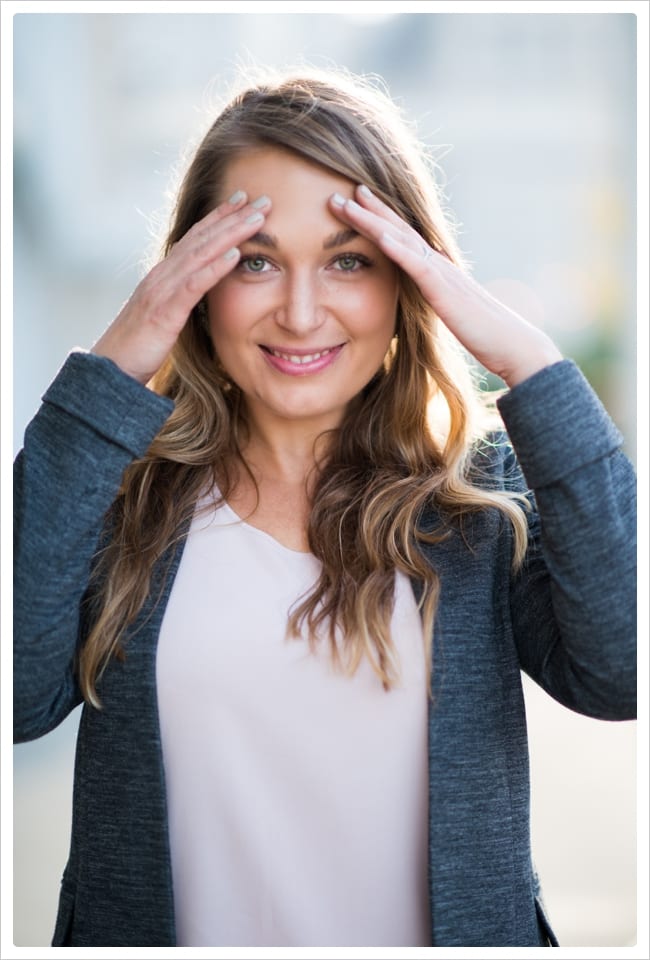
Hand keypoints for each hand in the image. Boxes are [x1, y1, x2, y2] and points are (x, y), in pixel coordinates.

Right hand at [91, 192, 270, 383]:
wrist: (109, 372)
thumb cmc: (137, 349)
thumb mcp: (163, 318)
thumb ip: (179, 301)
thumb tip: (196, 294)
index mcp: (163, 276)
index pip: (195, 239)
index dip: (219, 217)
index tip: (244, 200)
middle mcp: (161, 275)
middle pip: (202, 238)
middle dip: (233, 217)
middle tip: (262, 199)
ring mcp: (161, 291)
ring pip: (201, 254)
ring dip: (231, 234)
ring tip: (258, 218)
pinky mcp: (164, 313)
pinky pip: (192, 286)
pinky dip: (214, 269)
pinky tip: (236, 256)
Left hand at [329, 185, 561, 387]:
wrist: (511, 344)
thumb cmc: (483, 333)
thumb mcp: (451, 310)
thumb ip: (437, 297)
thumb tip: (427, 292)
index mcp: (437, 269)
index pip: (404, 238)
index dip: (380, 218)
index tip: (357, 201)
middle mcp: (438, 263)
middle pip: (398, 229)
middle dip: (370, 209)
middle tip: (343, 190)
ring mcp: (441, 273)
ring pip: (402, 239)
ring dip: (374, 219)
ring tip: (350, 202)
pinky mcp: (444, 290)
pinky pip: (417, 265)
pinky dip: (397, 248)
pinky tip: (379, 235)